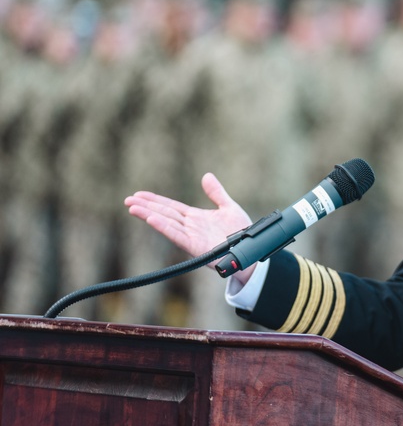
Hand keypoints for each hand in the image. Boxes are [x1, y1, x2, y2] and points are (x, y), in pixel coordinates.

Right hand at [125, 172, 252, 260]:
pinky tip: (151, 220)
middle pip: (164, 213)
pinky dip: (164, 227)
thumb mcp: (229, 207)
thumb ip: (216, 193)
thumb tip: (206, 175)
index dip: (155, 200)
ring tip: (133, 208)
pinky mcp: (195, 247)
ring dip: (149, 215)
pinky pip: (177, 236)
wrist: (251, 250)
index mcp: (196, 217)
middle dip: (146, 206)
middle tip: (127, 200)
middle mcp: (190, 227)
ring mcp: (191, 236)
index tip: (138, 194)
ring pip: (166, 223)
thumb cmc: (241, 232)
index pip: (170, 206)